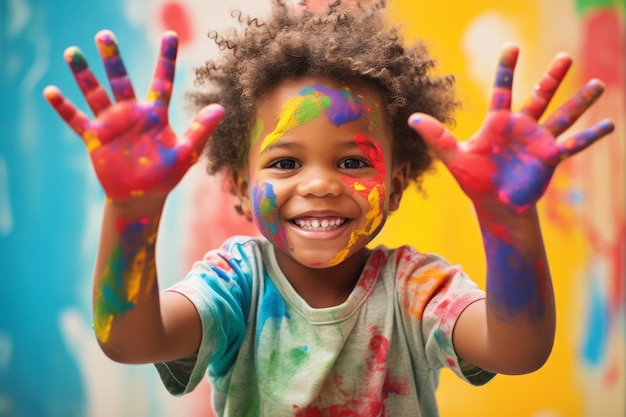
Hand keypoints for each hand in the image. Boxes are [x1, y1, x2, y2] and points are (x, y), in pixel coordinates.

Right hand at [43, 30, 223, 201]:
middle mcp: (132, 113)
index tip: (170, 35)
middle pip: (120, 80)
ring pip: (95, 93)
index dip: (166, 58)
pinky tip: (50, 91)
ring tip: (72, 53)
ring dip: (83, 75)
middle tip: (104, 36)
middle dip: (112, 59)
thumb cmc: (166, 175)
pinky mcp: (95, 138)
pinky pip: (76, 119)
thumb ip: (200, 130)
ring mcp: (112, 123)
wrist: (141, 197)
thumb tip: (220, 108)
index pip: (161, 80)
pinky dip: (63, 107)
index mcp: (155, 114)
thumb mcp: (186, 153)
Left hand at [408, 43, 613, 212]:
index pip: (503, 90)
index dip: (507, 69)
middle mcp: (521, 127)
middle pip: (539, 97)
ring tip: (598, 85)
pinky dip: (591, 135)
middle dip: (552, 78)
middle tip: (565, 57)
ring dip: (580, 102)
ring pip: (562, 116)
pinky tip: (610, 124)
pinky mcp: (550, 158)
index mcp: (498, 123)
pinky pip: (574, 144)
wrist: (494, 205)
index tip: (512, 46)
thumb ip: (437, 137)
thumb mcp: (453, 157)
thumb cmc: (474, 180)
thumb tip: (411, 119)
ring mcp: (538, 141)